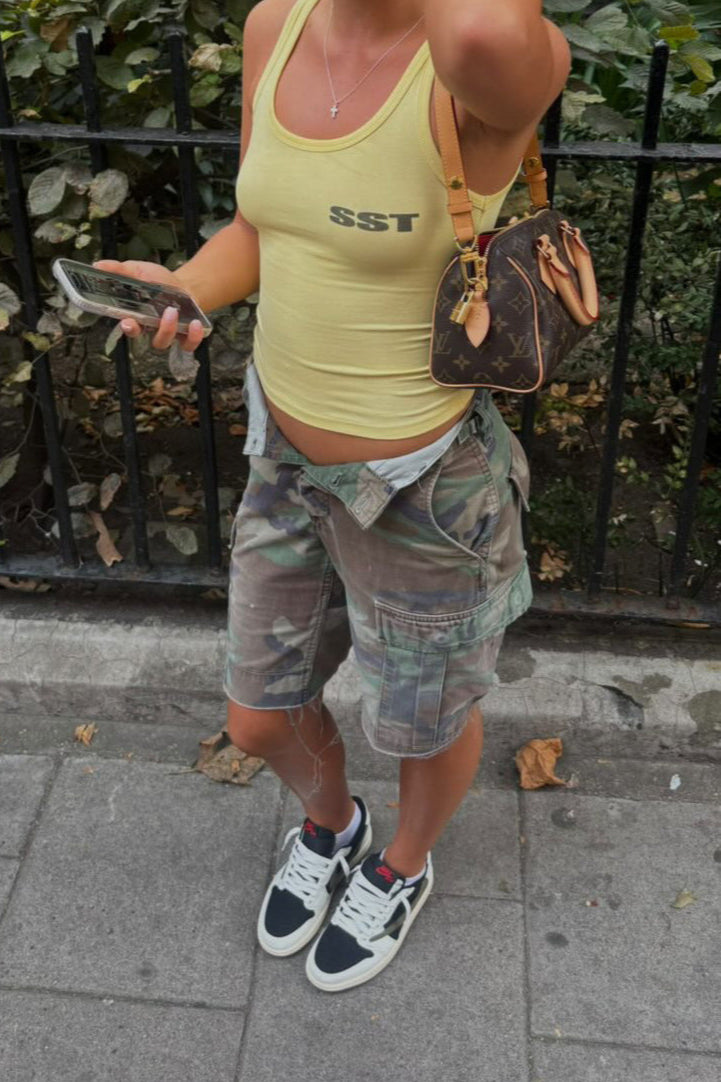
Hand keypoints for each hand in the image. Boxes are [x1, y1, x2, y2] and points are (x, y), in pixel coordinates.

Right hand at [92, 259, 206, 352]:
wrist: (185, 286)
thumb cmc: (158, 281)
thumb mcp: (138, 270)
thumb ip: (119, 270)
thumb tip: (98, 265)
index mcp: (135, 314)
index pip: (126, 325)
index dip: (125, 327)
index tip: (126, 321)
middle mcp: (149, 328)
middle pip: (140, 338)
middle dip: (140, 332)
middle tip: (141, 321)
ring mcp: (167, 334)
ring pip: (162, 342)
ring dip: (166, 329)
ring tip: (172, 311)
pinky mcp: (186, 336)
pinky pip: (188, 344)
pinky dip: (193, 338)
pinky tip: (195, 324)